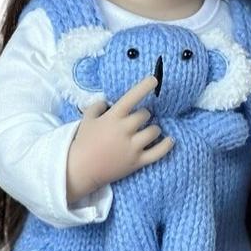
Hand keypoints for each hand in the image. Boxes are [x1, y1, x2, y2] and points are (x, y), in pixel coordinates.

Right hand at [66, 75, 174, 204]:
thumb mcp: (86, 119)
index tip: (154, 79)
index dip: (144, 86)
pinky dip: (166, 145)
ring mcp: (132, 147)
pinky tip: (170, 140)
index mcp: (112, 118)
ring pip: (154, 131)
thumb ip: (97, 106)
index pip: (132, 97)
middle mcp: (124, 130)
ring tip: (147, 131)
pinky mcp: (137, 162)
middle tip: (137, 120)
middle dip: (143, 115)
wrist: (80, 170)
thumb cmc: (83, 143)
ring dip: (153, 128)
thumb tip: (108, 102)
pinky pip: (158, 152)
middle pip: (145, 115)